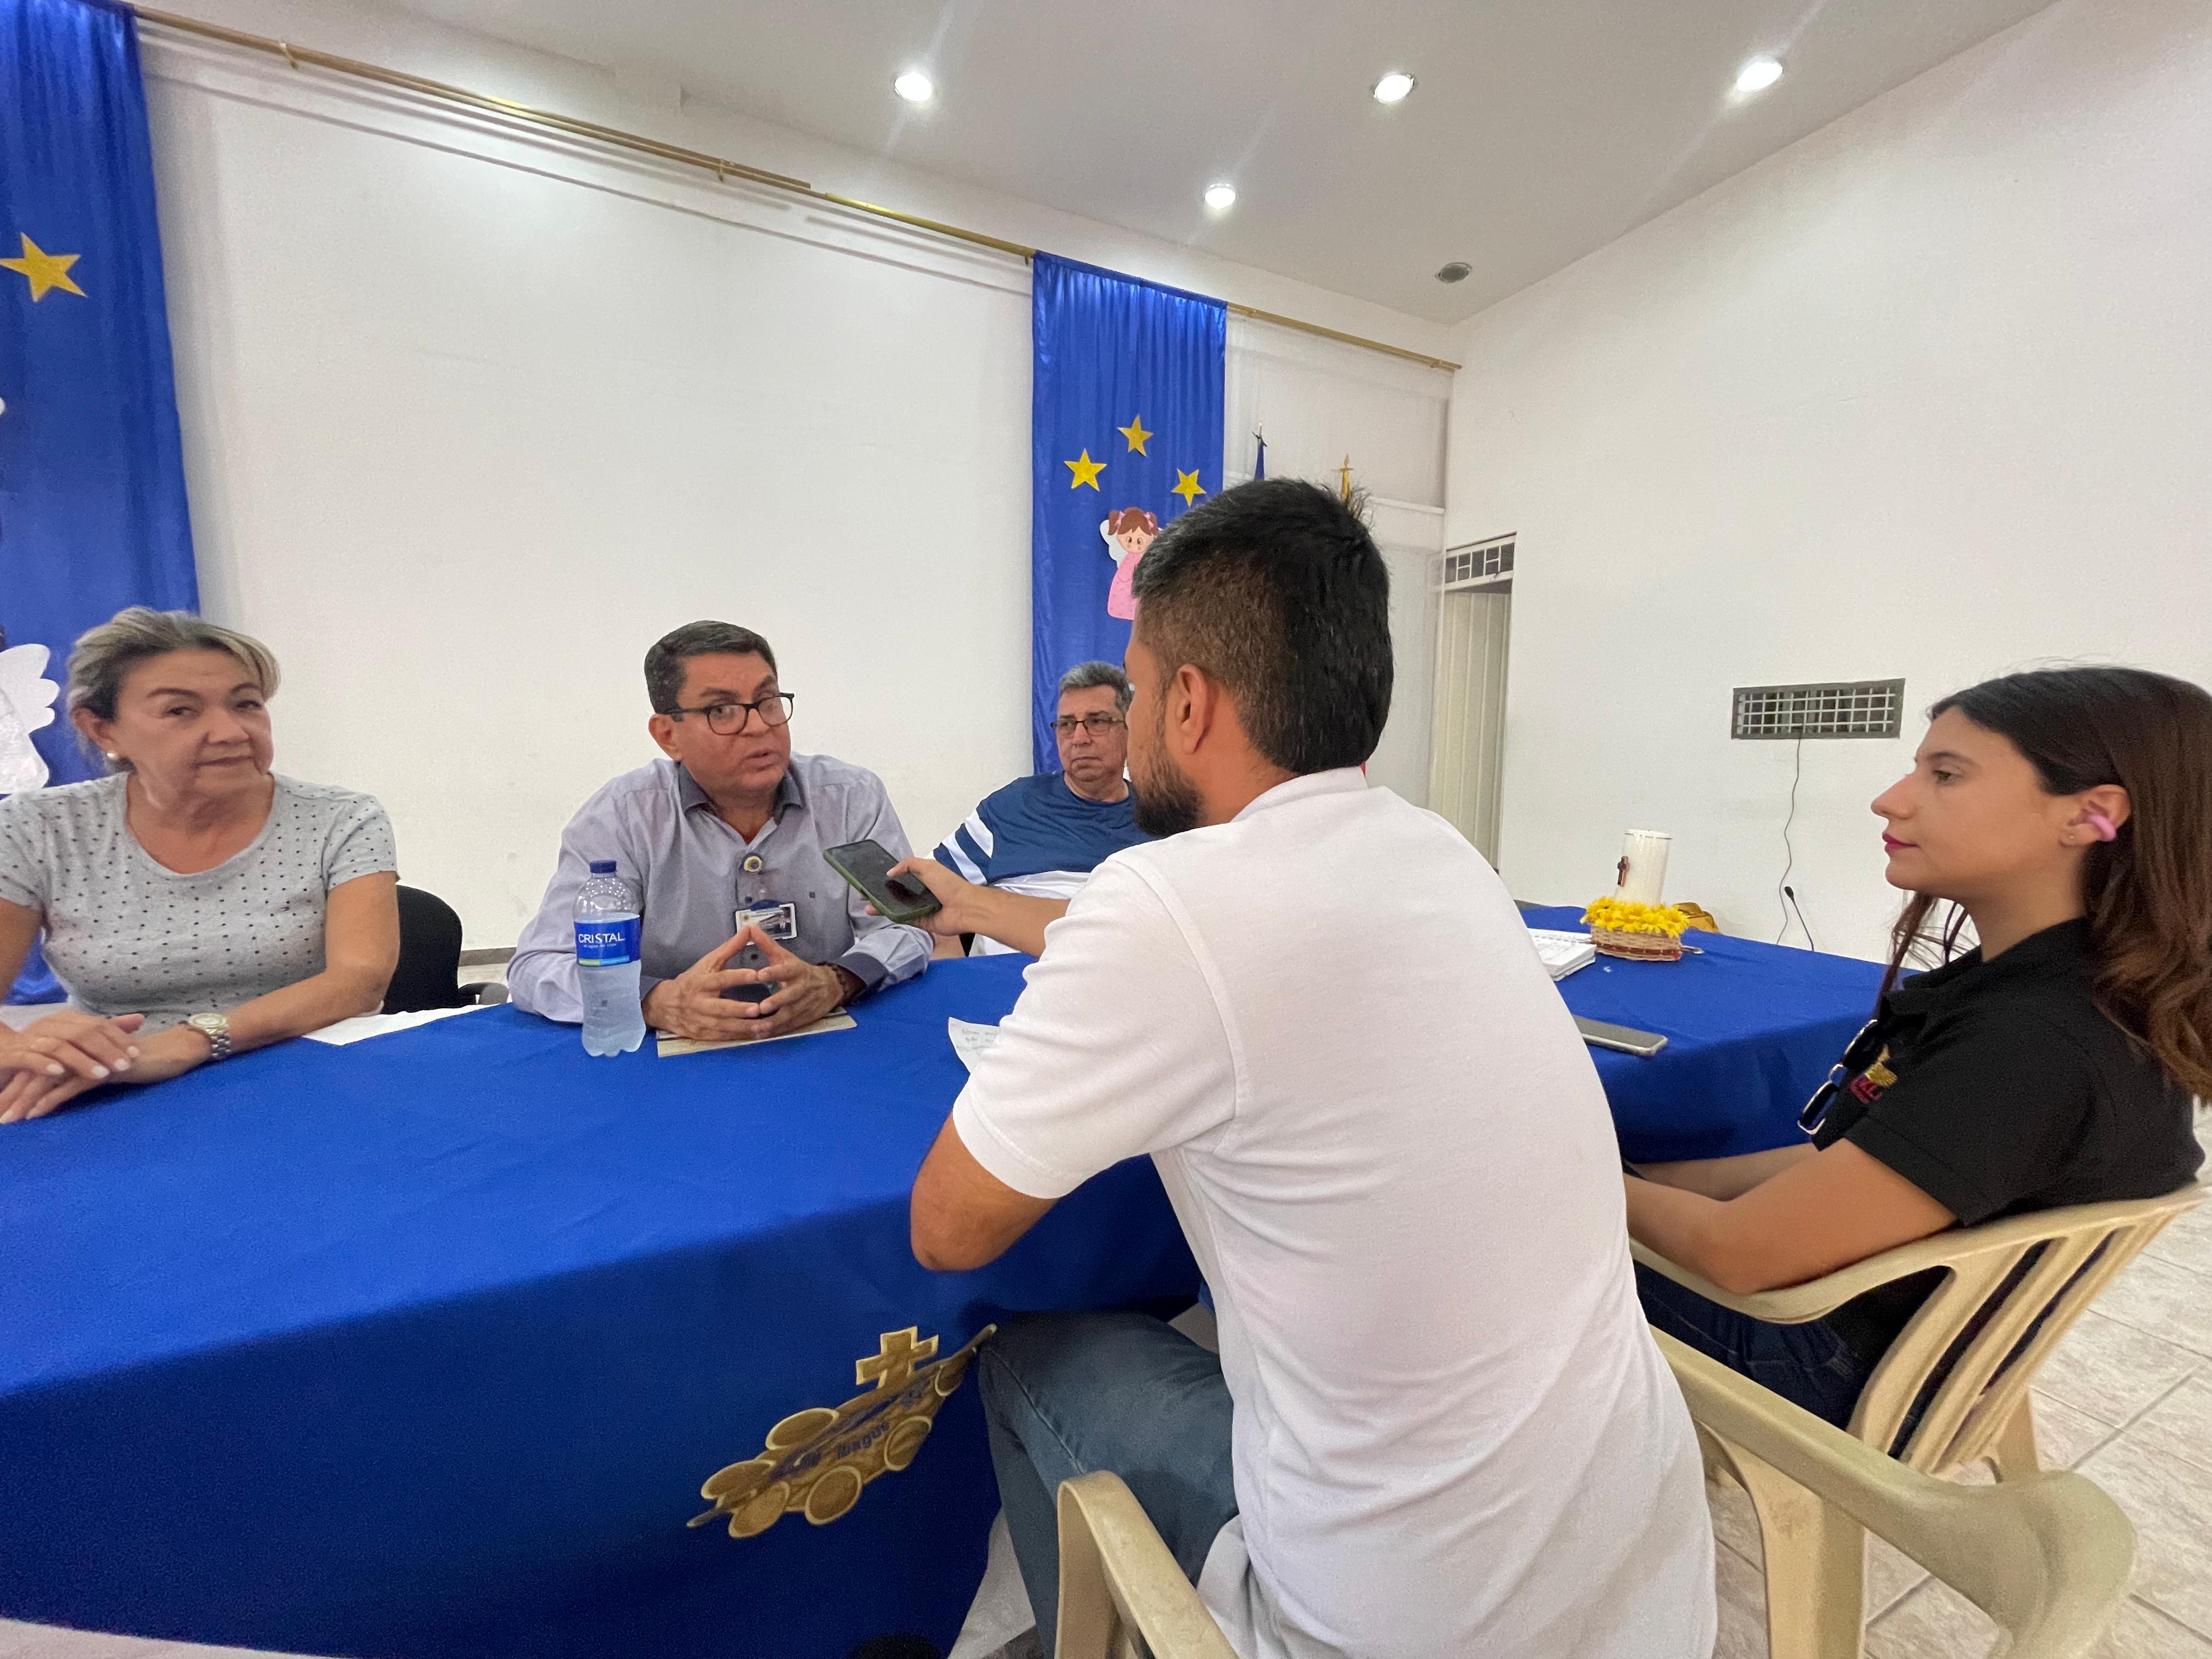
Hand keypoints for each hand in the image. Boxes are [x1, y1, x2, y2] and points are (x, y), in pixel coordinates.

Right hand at [0, 1010, 145, 1087]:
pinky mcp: (10, 1054)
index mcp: (65, 1019)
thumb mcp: (75, 1039)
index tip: (135, 1053)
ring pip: (59, 1046)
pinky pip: (28, 1057)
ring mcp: (29, 1038)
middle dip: (105, 1050)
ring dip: (81, 1060)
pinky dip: (44, 1064)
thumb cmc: (42, 1048)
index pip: (97, 1024)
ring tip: (101, 1074)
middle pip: (81, 1033)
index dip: (118, 1037)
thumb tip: (140, 1019)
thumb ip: (104, 1030)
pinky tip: (58, 1073)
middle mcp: (48, 1025)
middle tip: (124, 1066)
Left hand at [0, 1022, 210, 1124]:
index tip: (2, 1106)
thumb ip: (84, 1074)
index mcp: (76, 1048)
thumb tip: (64, 1089)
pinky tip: (37, 1114)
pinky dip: (50, 1100)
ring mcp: (89, 1058)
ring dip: (25, 1100)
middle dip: (13, 1095)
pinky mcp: (102, 1068)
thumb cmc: (143, 1062)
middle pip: (35, 1072)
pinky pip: (70, 1085)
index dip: (17, 1086)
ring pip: (47, 1079)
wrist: (173, 1051)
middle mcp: (78, 1050)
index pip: (38, 1066)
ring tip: (10, 1120)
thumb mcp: (106, 1069)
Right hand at [641, 929, 854, 1043]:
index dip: (738, 976)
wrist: (664, 1005)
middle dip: (739, 1009)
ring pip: (723, 1026)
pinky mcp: (702, 1034)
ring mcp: (700, 1020)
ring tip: (763, 1026)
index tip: (756, 974)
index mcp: (701, 982)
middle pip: (720, 1007)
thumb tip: (748, 929)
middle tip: (759, 1009)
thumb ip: (730, 948)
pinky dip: (737, 1037)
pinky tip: (754, 1035)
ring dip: (743, 1027)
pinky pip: (722, 1037)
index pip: (721, 978)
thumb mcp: (708, 962)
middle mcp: (700, 1002)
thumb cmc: (692, 980)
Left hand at [717, 927, 854, 1040]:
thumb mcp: (784, 955)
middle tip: (761, 1007)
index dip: (774, 973)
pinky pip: (789, 1026)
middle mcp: (802, 988)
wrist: (829, 986)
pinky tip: (762, 1034)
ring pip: (790, 1014)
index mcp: (796, 970)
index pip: (786, 970)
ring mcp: (804, 1005)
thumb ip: (766, 944)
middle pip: (791, 996)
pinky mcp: (804, 1018)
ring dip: (774, 1021)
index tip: (760, 974)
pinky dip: (776, 1031)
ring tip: (757, 1026)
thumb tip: (749, 927)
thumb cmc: (798, 970)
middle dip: (777, 1001)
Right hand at [884, 857, 1066, 958]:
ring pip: (896, 907)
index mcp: (923, 879)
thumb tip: (890, 872)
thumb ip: (909, 864)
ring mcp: (919, 908)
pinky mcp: (920, 922)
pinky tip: (877, 912)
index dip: (888, 879)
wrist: (964, 907)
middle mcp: (920, 894)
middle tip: (864, 893)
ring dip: (882, 906)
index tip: (872, 879)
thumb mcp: (928, 866)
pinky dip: (891, 916)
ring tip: (866, 904)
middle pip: (896, 894)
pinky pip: (903, 919)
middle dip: (881, 894)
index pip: (902, 878)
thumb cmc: (949, 884)